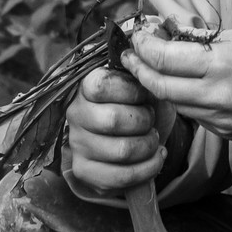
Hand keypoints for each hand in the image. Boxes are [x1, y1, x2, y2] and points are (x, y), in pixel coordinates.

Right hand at [65, 66, 176, 190]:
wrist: (138, 136)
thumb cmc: (141, 105)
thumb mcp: (145, 84)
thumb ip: (144, 72)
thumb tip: (148, 54)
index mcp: (85, 86)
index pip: (101, 86)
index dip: (131, 91)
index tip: (145, 95)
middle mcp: (75, 114)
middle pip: (114, 120)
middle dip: (145, 121)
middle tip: (151, 120)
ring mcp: (77, 144)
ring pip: (121, 151)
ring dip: (149, 146)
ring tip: (153, 139)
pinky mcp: (83, 170)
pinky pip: (120, 176)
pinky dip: (148, 169)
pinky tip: (155, 157)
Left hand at [122, 27, 231, 141]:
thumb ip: (202, 41)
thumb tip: (168, 34)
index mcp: (221, 64)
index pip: (164, 59)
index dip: (143, 47)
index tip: (136, 37)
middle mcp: (218, 95)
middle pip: (161, 87)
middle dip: (140, 70)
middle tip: (129, 56)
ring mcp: (223, 119)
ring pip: (177, 105)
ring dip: (160, 87)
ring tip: (153, 70)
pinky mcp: (230, 133)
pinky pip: (198, 117)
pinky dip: (186, 101)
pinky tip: (187, 88)